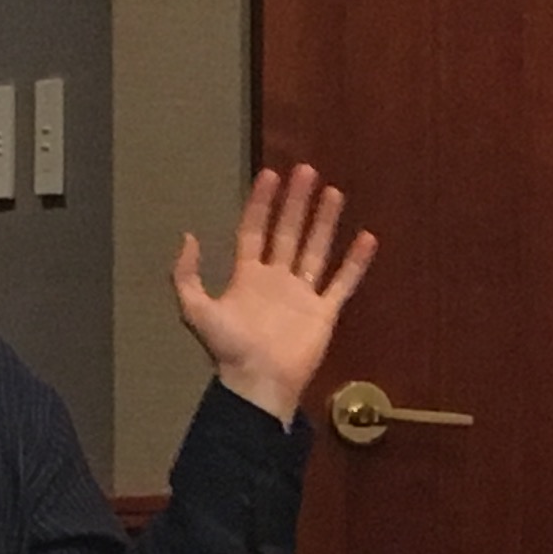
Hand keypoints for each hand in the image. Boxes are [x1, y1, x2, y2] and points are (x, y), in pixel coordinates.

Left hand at [173, 164, 377, 422]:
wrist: (258, 382)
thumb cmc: (228, 348)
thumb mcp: (194, 310)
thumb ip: (186, 274)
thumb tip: (188, 236)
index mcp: (247, 277)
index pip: (254, 230)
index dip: (260, 204)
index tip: (270, 175)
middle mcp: (277, 280)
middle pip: (288, 232)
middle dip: (296, 202)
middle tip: (306, 171)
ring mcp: (303, 295)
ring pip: (316, 250)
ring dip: (324, 222)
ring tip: (333, 192)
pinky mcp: (324, 312)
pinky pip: (342, 282)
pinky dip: (355, 262)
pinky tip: (366, 238)